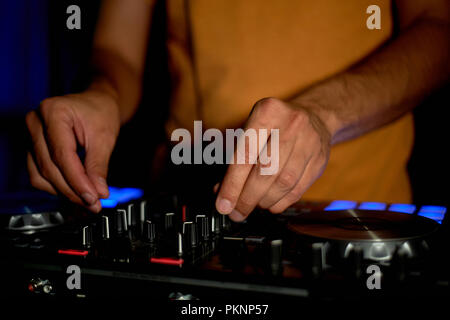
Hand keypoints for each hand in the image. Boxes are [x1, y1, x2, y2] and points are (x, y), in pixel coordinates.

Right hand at [25, 90, 119, 212]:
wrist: (96, 103)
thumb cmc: (100, 112)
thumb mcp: (105, 138)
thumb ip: (98, 167)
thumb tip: (98, 193)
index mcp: (53, 111)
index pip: (62, 155)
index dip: (77, 180)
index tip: (92, 197)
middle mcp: (36, 122)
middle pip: (49, 167)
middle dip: (73, 190)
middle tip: (94, 203)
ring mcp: (30, 135)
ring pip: (41, 175)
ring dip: (64, 191)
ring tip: (87, 200)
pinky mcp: (33, 148)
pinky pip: (39, 175)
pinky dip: (56, 186)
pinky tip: (75, 191)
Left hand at [215, 97, 330, 220]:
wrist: (314, 117)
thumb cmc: (275, 125)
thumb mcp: (252, 128)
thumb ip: (236, 158)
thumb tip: (221, 190)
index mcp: (268, 112)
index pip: (246, 154)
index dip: (232, 184)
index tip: (223, 204)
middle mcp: (291, 124)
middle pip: (266, 171)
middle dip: (247, 197)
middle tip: (236, 212)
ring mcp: (309, 142)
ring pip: (283, 183)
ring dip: (263, 201)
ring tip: (252, 206)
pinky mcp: (319, 160)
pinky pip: (298, 190)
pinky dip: (280, 202)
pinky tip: (269, 204)